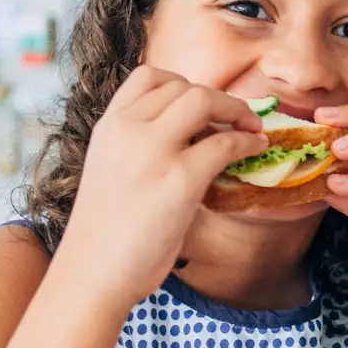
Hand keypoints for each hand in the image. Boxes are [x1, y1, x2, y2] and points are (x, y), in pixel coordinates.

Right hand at [57, 65, 267, 305]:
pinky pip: (225, 143)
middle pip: (185, 87)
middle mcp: (128, 129)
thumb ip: (139, 144)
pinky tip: (255, 150)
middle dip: (220, 99)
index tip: (202, 105)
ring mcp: (154, 151)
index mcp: (109, 126)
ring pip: (205, 101)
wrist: (92, 271)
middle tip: (239, 118)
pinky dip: (247, 143)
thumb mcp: (112, 169)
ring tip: (252, 129)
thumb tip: (193, 134)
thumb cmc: (106, 231)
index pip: (149, 76)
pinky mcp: (180, 179)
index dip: (184, 84)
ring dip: (237, 111)